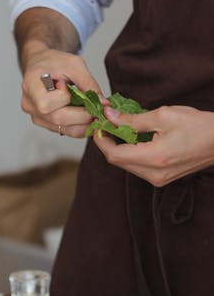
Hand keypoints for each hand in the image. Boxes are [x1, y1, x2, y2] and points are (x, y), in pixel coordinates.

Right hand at [21, 48, 101, 137]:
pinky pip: (65, 130)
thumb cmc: (53, 61)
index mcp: (30, 86)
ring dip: (84, 123)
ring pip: (64, 129)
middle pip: (57, 119)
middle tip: (97, 107)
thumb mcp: (74, 64)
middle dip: (82, 115)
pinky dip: (80, 125)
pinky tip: (86, 114)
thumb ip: (88, 83)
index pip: (46, 103)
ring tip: (94, 110)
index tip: (68, 85)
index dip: (64, 98)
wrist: (40, 64)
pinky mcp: (45, 123)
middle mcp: (30, 105)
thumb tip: (103, 103)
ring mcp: (36, 116)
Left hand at [93, 104, 213, 185]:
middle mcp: (154, 174)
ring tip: (119, 128)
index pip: (114, 155)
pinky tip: (133, 138)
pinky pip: (137, 167)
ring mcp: (158, 179)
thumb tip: (110, 117)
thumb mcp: (164, 115)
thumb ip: (134, 119)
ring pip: (126, 165)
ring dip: (119, 148)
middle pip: (118, 161)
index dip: (101, 140)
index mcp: (154, 158)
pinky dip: (130, 153)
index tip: (97, 125)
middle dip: (108, 143)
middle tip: (105, 124)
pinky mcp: (162, 179)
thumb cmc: (199, 126)